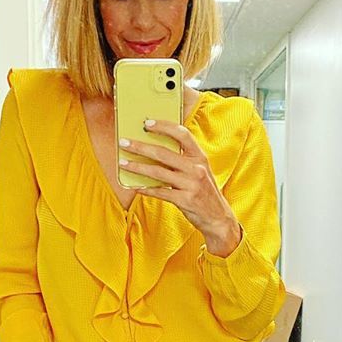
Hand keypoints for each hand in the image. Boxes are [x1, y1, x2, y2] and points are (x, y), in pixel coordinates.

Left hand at [119, 119, 241, 255]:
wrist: (219, 218)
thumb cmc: (204, 192)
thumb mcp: (200, 171)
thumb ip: (184, 159)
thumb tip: (155, 149)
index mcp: (200, 157)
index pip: (182, 134)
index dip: (164, 126)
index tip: (147, 123)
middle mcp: (196, 168)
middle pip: (163, 153)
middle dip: (140, 146)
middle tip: (124, 142)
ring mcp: (191, 185)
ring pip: (158, 172)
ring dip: (137, 167)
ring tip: (122, 163)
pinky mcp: (185, 200)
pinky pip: (160, 192)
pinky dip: (145, 189)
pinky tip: (135, 186)